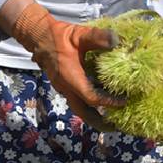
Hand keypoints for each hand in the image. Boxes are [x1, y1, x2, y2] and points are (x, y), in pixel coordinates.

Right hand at [6, 1, 122, 129]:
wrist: (38, 36)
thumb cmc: (59, 36)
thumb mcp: (80, 35)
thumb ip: (98, 37)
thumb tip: (118, 40)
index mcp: (70, 78)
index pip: (91, 97)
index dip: (108, 102)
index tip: (124, 102)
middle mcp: (66, 87)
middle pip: (83, 112)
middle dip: (99, 122)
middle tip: (116, 128)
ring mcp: (63, 88)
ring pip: (79, 108)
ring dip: (94, 116)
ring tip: (111, 121)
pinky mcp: (64, 85)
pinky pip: (77, 101)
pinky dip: (89, 106)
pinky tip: (101, 102)